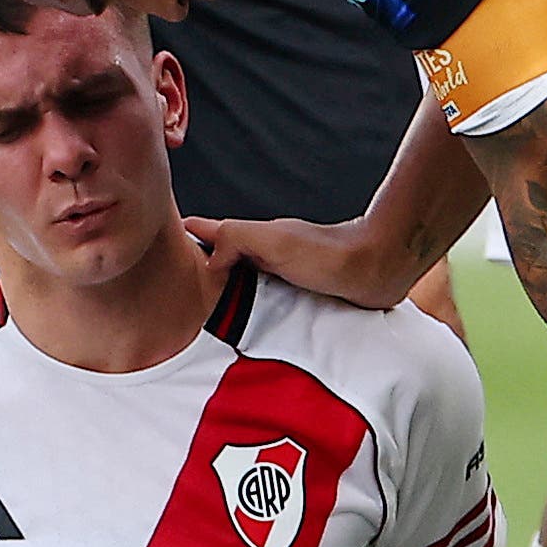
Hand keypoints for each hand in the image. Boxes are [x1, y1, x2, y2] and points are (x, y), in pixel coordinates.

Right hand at [184, 215, 414, 309]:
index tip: (170, 234)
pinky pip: (272, 297)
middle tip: (182, 272)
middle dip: (206, 261)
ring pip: (250, 276)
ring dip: (230, 284)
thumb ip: (236, 239)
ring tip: (209, 297)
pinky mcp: (305, 293)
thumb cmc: (329, 254)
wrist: (376, 269)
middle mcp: (270, 253)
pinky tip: (253, 314)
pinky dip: (256, 303)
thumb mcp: (273, 241)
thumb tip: (210, 259)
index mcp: (257, 237)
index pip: (215, 232)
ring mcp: (287, 272)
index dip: (193, 234)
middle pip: (229, 255)